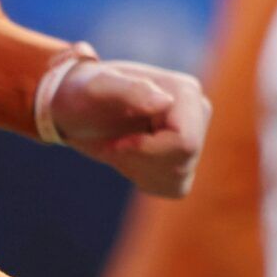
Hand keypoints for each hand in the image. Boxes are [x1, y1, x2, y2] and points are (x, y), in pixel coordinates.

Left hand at [48, 60, 209, 196]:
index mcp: (185, 91)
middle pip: (181, 163)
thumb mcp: (98, 89)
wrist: (79, 109)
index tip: (116, 142)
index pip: (184, 142)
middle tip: (113, 145)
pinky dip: (144, 179)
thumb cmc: (85, 93)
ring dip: (138, 170)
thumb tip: (166, 102)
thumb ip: (130, 90)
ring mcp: (195, 136)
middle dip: (139, 160)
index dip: (145, 150)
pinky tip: (129, 158)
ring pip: (178, 178)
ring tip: (119, 147)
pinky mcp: (186, 160)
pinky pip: (174, 188)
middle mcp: (198, 112)